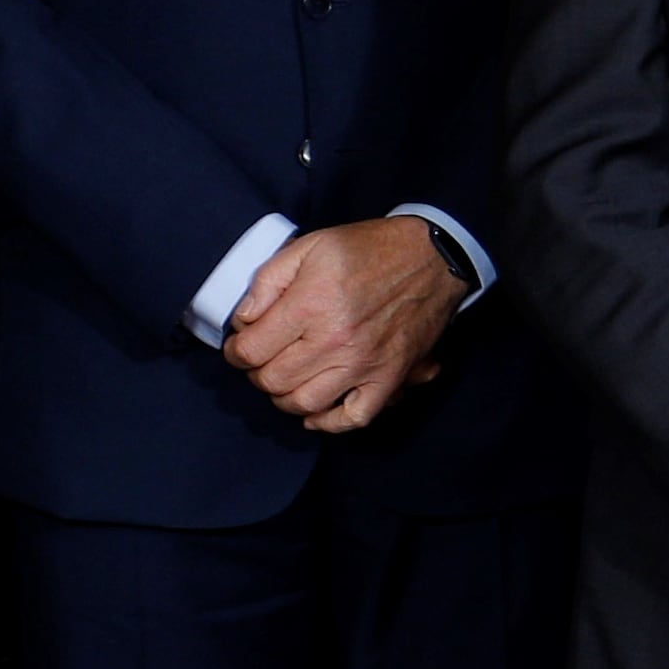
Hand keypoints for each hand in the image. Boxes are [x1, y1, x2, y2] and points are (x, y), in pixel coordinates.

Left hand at [223, 218, 464, 431]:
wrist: (432, 257)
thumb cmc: (371, 249)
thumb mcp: (310, 246)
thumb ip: (268, 280)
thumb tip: (244, 318)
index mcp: (311, 306)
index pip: (250, 351)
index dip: (235, 350)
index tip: (241, 343)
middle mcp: (335, 341)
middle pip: (272, 381)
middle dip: (257, 372)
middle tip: (263, 357)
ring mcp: (364, 364)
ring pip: (305, 404)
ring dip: (285, 397)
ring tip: (287, 378)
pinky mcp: (389, 377)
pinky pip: (355, 417)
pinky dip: (330, 422)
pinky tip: (316, 412)